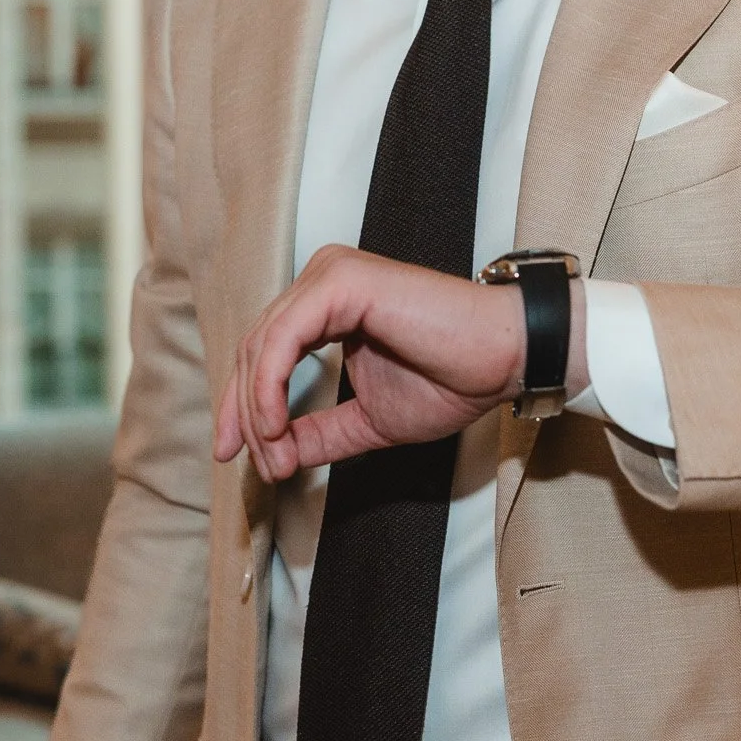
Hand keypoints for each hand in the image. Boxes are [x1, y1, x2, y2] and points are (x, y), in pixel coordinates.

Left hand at [214, 246, 586, 481]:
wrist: (504, 359)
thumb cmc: (453, 378)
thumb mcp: (368, 419)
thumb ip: (319, 433)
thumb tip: (275, 456)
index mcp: (328, 303)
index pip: (264, 353)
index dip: (242, 407)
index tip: (236, 457)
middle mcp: (324, 279)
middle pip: (254, 348)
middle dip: (244, 415)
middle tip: (254, 465)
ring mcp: (330, 275)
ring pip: (262, 346)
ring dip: (258, 411)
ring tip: (274, 457)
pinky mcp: (341, 281)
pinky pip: (283, 339)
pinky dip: (269, 388)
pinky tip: (276, 426)